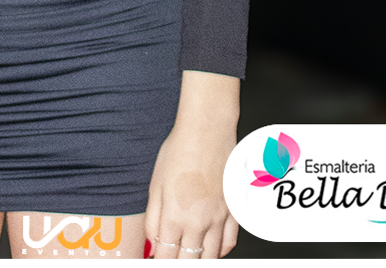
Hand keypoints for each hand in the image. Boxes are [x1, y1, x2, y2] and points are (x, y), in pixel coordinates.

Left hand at [145, 73, 239, 258]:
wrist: (207, 130)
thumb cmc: (180, 150)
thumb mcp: (155, 184)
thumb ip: (153, 219)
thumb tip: (152, 242)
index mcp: (175, 217)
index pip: (166, 257)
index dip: (159, 261)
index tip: (156, 259)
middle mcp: (199, 222)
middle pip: (189, 261)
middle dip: (178, 262)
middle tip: (172, 256)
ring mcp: (219, 218)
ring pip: (210, 257)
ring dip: (198, 259)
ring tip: (189, 255)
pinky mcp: (233, 210)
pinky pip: (229, 242)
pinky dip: (219, 251)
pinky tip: (211, 247)